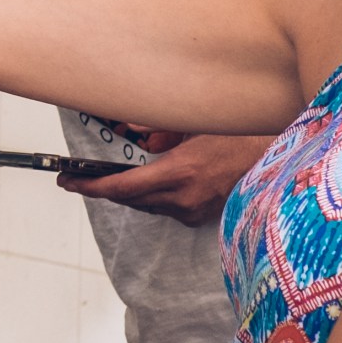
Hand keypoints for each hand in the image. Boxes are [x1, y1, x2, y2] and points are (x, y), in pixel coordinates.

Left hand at [62, 133, 271, 228]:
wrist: (273, 161)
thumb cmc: (235, 136)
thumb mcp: (193, 125)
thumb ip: (158, 127)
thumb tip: (129, 126)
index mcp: (179, 172)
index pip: (123, 187)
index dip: (92, 186)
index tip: (68, 182)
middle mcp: (183, 197)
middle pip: (129, 199)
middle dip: (102, 189)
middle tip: (77, 179)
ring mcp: (193, 211)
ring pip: (145, 204)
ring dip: (126, 192)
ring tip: (104, 178)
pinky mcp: (199, 217)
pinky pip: (164, 208)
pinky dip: (150, 196)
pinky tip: (145, 182)